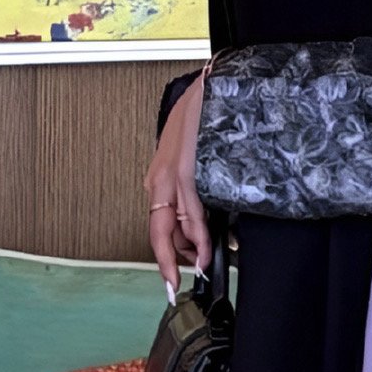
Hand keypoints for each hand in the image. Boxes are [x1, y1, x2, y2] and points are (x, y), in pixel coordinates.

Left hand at [148, 73, 210, 293]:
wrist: (213, 85)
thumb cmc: (207, 119)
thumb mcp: (197, 158)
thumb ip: (199, 192)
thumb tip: (212, 226)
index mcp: (161, 178)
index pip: (159, 225)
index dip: (164, 256)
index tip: (171, 278)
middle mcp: (160, 179)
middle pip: (158, 232)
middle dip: (168, 263)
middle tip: (175, 286)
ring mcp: (170, 175)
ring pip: (172, 224)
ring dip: (189, 250)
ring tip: (203, 266)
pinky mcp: (184, 169)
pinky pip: (188, 208)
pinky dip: (196, 232)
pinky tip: (205, 246)